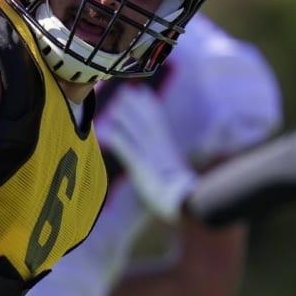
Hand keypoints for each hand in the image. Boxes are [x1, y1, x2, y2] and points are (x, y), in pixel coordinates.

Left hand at [97, 84, 195, 221]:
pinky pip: (130, 152)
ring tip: (115, 105)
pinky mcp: (144, 170)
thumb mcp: (177, 180)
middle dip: (137, 105)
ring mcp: (152, 158)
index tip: (142, 91)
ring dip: (127, 117)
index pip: (158, 121)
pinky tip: (108, 133)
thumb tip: (173, 167)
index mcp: (169, 150)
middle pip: (148, 121)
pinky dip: (119, 141)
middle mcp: (161, 149)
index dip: (149, 106)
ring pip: (138, 132)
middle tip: (126, 90)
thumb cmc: (184, 198)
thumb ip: (170, 169)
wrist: (187, 205)